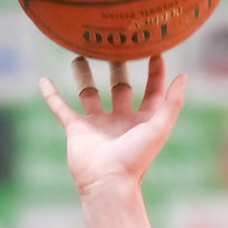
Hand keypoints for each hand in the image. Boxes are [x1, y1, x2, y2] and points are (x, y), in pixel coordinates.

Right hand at [39, 55, 187, 197]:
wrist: (107, 182)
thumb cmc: (136, 158)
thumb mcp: (159, 127)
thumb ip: (172, 102)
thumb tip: (184, 76)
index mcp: (142, 121)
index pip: (151, 92)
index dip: (155, 73)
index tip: (155, 51)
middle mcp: (120, 120)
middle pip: (120, 88)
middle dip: (117, 68)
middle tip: (114, 45)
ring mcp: (97, 125)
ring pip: (89, 94)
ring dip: (84, 76)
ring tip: (79, 56)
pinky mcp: (76, 130)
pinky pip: (60, 108)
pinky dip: (51, 95)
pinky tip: (43, 80)